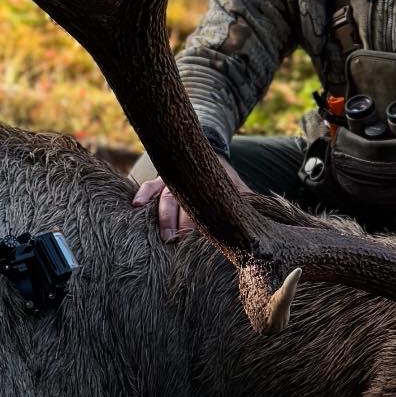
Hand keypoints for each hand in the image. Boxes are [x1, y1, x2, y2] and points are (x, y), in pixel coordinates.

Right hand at [131, 156, 249, 241]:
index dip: (205, 222)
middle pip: (187, 204)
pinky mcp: (161, 179)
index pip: (207, 205)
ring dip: (165, 218)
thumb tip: (260, 218)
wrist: (208, 153)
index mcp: (210, 186)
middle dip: (185, 224)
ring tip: (166, 236)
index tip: (205, 238)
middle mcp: (190, 183)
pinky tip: (135, 204)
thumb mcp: (238, 188)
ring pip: (168, 198)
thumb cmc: (223, 180)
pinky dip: (142, 193)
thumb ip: (247, 201)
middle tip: (184, 243)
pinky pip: (150, 185)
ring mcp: (174, 180)